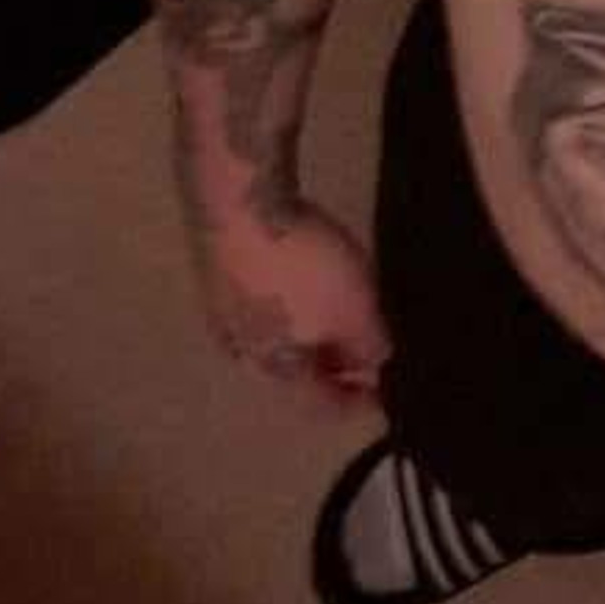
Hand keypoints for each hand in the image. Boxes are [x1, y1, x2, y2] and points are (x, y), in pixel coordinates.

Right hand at [191, 200, 391, 415]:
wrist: (240, 201)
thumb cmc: (301, 267)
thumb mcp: (355, 311)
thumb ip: (371, 345)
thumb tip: (375, 361)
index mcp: (276, 368)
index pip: (322, 403)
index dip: (357, 401)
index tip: (385, 392)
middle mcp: (242, 349)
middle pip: (294, 369)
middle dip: (330, 361)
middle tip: (364, 348)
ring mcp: (223, 309)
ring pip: (276, 332)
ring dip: (310, 328)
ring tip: (342, 308)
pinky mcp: (219, 269)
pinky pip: (264, 298)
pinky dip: (293, 297)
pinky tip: (309, 272)